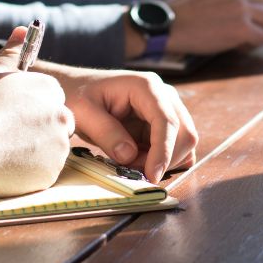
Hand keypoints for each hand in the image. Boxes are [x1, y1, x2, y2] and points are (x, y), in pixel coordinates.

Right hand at [0, 27, 74, 197]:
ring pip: (52, 148)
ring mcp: (59, 145)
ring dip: (35, 151)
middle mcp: (61, 115)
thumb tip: (22, 29)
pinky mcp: (52, 172)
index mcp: (49, 89)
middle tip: (7, 136)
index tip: (11, 117)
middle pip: (57, 124)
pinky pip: (45, 171)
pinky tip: (7, 167)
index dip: (30, 109)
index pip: (51, 99)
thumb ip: (11, 52)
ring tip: (4, 151)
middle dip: (38, 130)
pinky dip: (31, 171)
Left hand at [50, 68, 197, 182]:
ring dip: (163, 161)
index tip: (152, 175)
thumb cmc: (78, 95)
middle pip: (184, 133)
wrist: (77, 89)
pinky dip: (163, 160)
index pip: (167, 121)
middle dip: (165, 159)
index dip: (163, 151)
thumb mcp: (84, 113)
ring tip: (132, 162)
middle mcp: (164, 95)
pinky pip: (175, 147)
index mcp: (146, 87)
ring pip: (183, 142)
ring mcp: (167, 109)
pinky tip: (141, 161)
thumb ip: (106, 133)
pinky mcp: (163, 123)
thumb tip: (129, 156)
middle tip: (135, 171)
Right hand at [165, 0, 262, 54]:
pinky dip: (254, 43)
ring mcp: (241, 8)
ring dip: (260, 28)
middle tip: (248, 25)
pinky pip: (262, 36)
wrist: (170, 26)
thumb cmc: (186, 10)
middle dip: (262, 13)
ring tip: (244, 35)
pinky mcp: (241, 28)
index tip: (253, 0)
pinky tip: (239, 44)